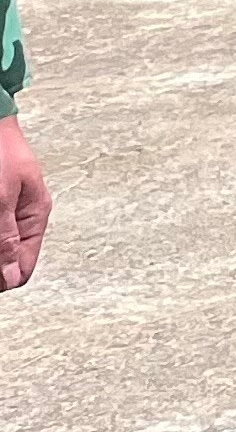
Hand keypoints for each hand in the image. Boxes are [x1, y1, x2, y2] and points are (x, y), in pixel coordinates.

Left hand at [0, 115, 42, 289]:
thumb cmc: (0, 151)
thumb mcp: (1, 199)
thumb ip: (5, 238)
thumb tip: (10, 276)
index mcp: (35, 216)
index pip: (22, 269)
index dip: (1, 279)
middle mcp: (24, 217)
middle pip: (9, 261)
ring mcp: (8, 210)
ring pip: (1, 246)